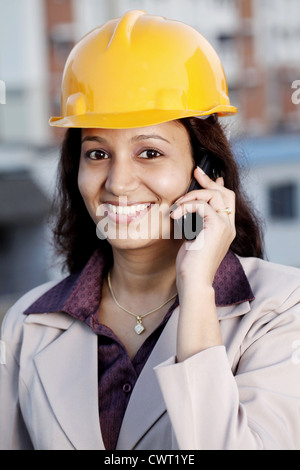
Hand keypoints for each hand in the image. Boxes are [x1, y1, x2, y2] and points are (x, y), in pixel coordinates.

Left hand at [171, 166, 235, 292]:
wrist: (194, 280)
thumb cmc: (190, 265)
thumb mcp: (193, 239)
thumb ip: (195, 223)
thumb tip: (187, 207)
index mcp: (225, 229)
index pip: (227, 200)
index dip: (216, 186)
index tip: (202, 176)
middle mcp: (229, 226)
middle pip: (225, 193)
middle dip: (209, 181)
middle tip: (196, 172)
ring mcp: (225, 226)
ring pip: (215, 195)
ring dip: (193, 195)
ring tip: (178, 205)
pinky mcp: (217, 226)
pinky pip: (202, 205)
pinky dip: (186, 206)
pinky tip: (175, 215)